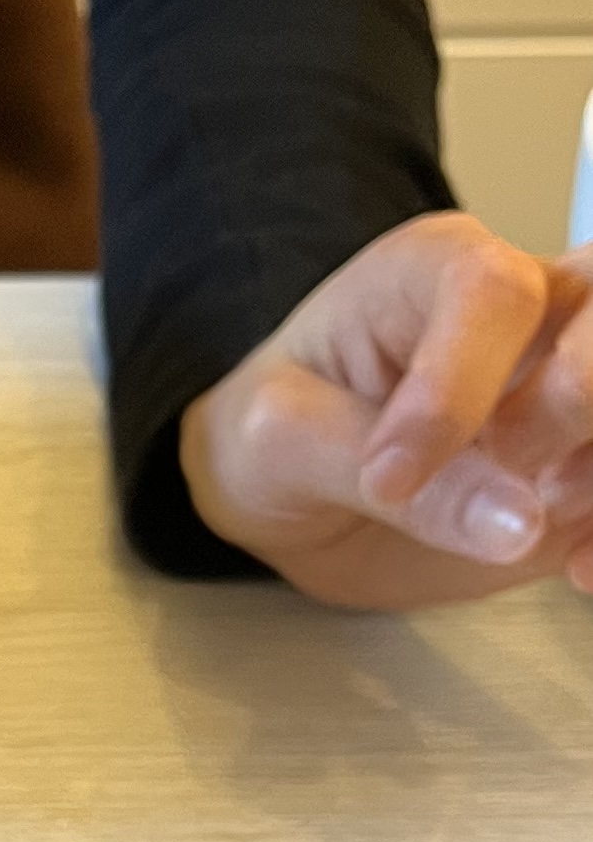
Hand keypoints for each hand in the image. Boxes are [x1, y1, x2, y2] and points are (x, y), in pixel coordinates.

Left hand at [179, 213, 592, 607]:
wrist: (291, 490)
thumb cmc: (280, 429)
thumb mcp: (284, 442)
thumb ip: (386, 473)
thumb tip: (517, 520)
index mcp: (439, 270)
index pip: (495, 296)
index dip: (460, 390)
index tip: (393, 480)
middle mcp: (532, 310)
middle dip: (584, 400)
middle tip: (514, 471)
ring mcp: (575, 383)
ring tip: (541, 521)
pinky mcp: (589, 459)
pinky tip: (578, 571)